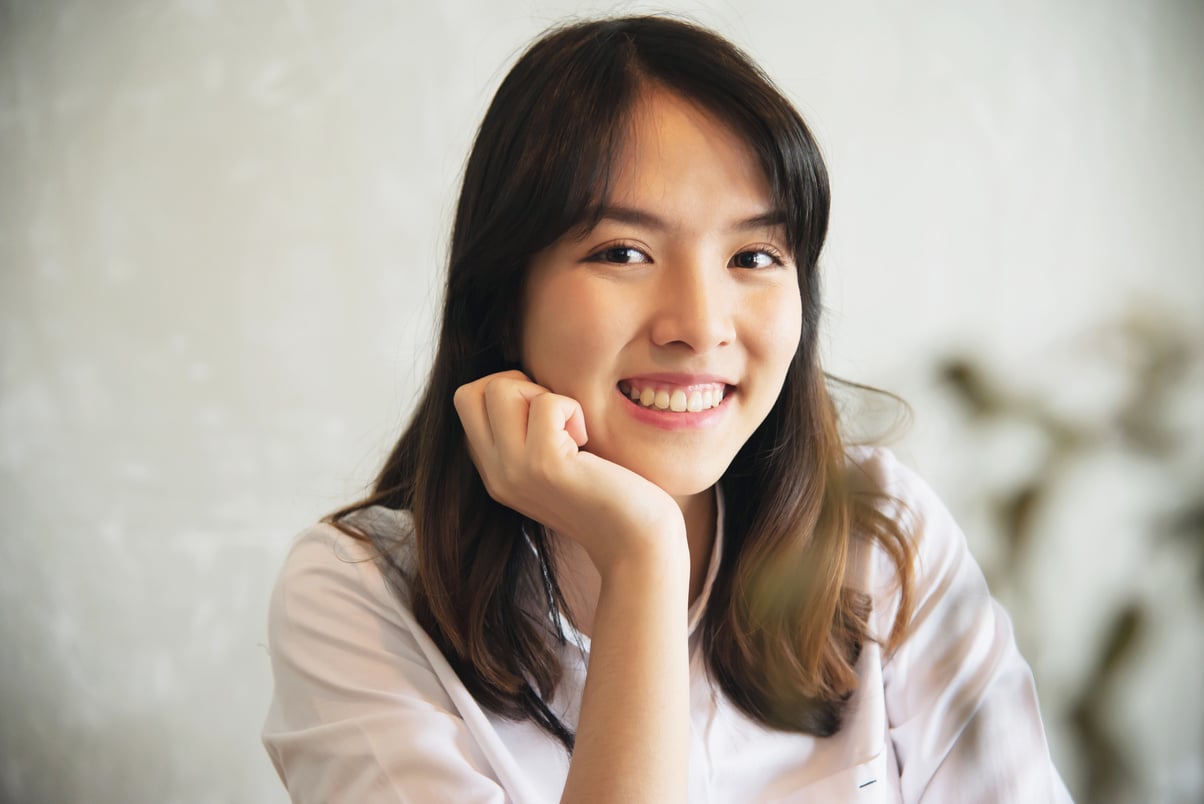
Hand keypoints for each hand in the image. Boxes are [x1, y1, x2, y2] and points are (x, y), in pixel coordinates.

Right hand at [453, 370, 686, 575]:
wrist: (635, 544)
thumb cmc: (608, 496)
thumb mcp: (551, 465)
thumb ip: (525, 435)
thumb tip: (519, 381)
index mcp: (493, 472)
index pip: (466, 404)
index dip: (505, 391)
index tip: (543, 412)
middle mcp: (495, 474)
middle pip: (470, 393)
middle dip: (516, 384)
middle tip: (555, 416)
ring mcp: (515, 471)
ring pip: (499, 390)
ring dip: (543, 395)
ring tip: (570, 429)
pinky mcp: (545, 466)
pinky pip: (547, 404)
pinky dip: (571, 408)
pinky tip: (586, 441)